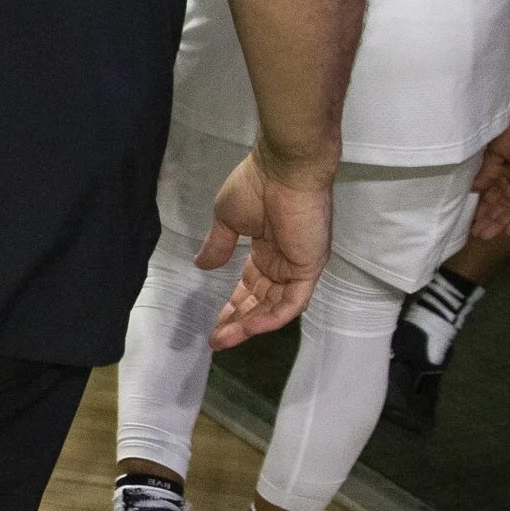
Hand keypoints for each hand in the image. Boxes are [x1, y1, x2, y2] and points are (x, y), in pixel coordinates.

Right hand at [199, 151, 331, 347]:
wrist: (282, 171)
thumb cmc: (254, 187)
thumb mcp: (227, 219)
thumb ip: (218, 245)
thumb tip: (201, 265)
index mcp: (266, 250)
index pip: (250, 287)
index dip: (232, 306)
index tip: (213, 323)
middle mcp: (283, 263)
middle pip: (260, 302)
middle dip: (238, 322)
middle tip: (216, 340)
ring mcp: (297, 268)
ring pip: (275, 307)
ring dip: (251, 325)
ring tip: (225, 338)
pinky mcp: (308, 269)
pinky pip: (291, 302)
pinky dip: (272, 318)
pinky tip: (249, 327)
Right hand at [469, 106, 509, 238]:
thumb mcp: (493, 155)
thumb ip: (487, 174)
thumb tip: (473, 192)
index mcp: (505, 172)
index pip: (493, 195)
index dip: (482, 208)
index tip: (469, 221)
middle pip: (504, 206)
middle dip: (491, 220)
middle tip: (476, 234)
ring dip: (504, 222)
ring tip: (488, 235)